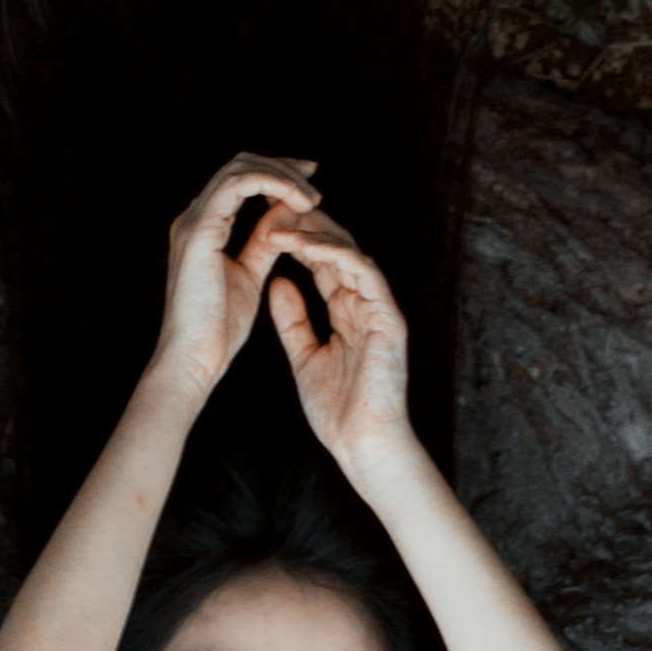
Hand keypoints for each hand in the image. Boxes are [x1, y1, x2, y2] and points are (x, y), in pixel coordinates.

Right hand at [147, 152, 322, 405]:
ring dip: (282, 175)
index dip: (275, 174)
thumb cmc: (217, 331)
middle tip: (314, 179)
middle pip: (240, 165)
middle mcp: (194, 217)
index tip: (308, 185)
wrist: (194, 358)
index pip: (239, 181)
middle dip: (281, 167)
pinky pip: (241, 185)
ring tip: (311, 197)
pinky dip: (274, 186)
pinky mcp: (201, 230)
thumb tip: (283, 219)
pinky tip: (299, 203)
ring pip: (241, 168)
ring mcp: (194, 221)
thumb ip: (262, 244)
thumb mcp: (248, 276)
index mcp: (203, 228)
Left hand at [261, 208, 415, 484]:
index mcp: (348, 310)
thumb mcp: (304, 356)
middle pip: (336, 247)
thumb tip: (276, 282)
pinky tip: (306, 245)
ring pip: (350, 252)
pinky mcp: (389, 317)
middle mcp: (366, 301)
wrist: (363, 444)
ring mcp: (379, 307)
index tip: (262, 224)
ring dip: (315, 234)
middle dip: (304, 224)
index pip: (322, 261)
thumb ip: (293, 319)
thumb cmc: (337, 411)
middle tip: (271, 206)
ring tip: (281, 222)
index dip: (294, 239)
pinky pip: (364, 272)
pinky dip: (335, 254)